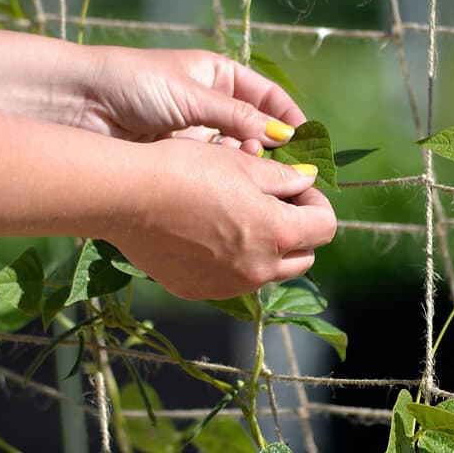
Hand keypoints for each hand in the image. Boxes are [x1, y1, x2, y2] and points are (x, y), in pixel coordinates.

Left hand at [80, 46, 305, 152]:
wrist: (81, 104)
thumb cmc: (135, 83)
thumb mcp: (192, 94)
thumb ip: (238, 116)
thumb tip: (282, 135)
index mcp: (218, 76)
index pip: (267, 96)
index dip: (288, 115)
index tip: (305, 140)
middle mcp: (211, 104)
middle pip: (255, 125)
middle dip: (270, 142)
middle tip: (281, 161)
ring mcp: (196, 131)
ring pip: (236, 149)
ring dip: (247, 158)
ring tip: (249, 163)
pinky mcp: (180, 155)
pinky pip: (213, 164)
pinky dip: (224, 171)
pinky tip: (229, 175)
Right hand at [104, 139, 336, 299]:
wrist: (127, 197)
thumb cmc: (186, 171)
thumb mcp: (242, 164)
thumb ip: (284, 177)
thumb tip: (307, 181)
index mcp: (277, 234)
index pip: (325, 226)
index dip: (316, 202)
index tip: (296, 187)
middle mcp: (258, 269)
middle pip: (303, 257)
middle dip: (297, 229)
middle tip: (272, 202)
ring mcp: (227, 285)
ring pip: (268, 271)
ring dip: (267, 247)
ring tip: (239, 216)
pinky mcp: (197, 289)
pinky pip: (231, 279)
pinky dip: (233, 260)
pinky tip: (208, 234)